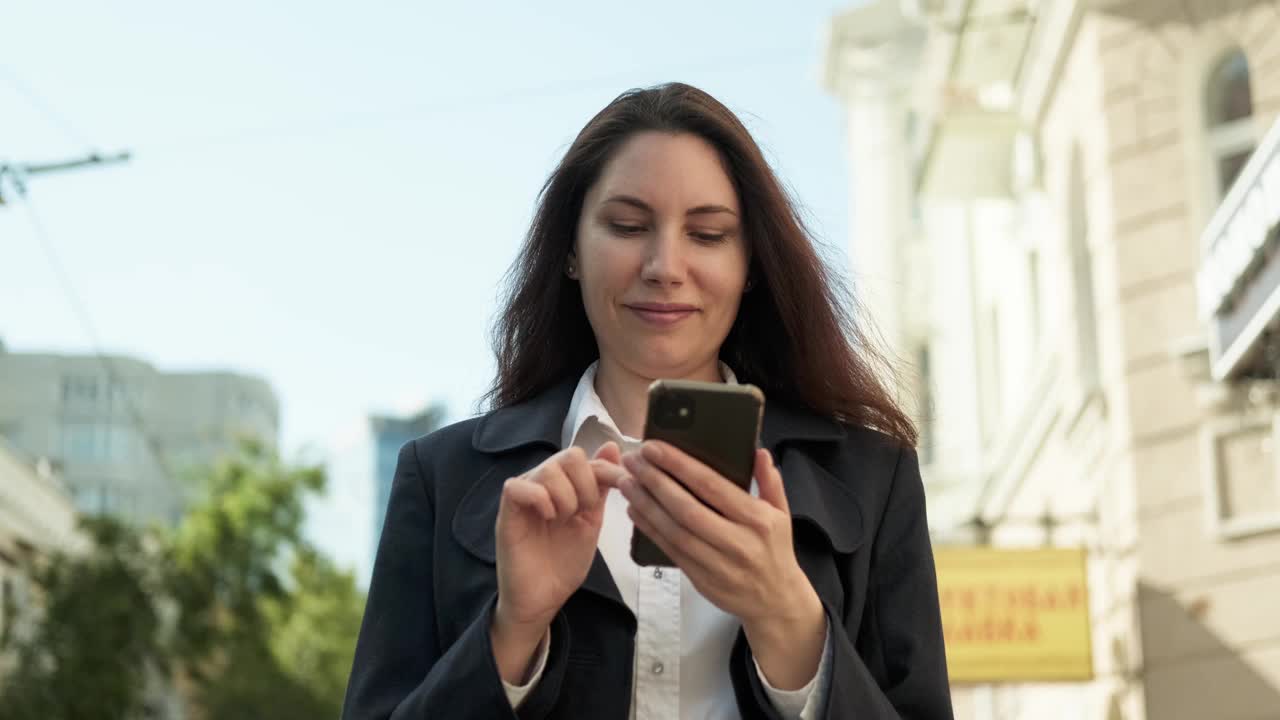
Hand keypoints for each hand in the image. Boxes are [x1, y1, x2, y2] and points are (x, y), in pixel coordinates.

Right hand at [491, 443, 624, 681]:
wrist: (543, 599)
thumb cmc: (563, 563)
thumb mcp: (591, 521)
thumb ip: (600, 486)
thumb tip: (612, 447)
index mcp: (562, 485)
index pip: (586, 459)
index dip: (608, 470)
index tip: (624, 485)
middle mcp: (541, 483)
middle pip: (570, 456)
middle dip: (586, 485)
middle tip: (582, 513)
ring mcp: (523, 495)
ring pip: (549, 469)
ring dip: (566, 498)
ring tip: (563, 521)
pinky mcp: (507, 512)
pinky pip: (519, 486)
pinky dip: (541, 500)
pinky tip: (548, 519)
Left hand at [619, 442, 826, 688]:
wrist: (776, 601)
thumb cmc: (775, 550)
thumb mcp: (781, 513)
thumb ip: (770, 482)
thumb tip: (758, 452)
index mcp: (756, 519)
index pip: (712, 486)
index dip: (680, 466)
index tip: (655, 447)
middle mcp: (737, 542)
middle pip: (687, 508)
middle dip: (655, 482)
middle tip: (633, 461)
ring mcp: (718, 564)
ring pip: (674, 531)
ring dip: (646, 505)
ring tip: (627, 482)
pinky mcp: (701, 580)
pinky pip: (671, 551)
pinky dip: (650, 529)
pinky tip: (635, 510)